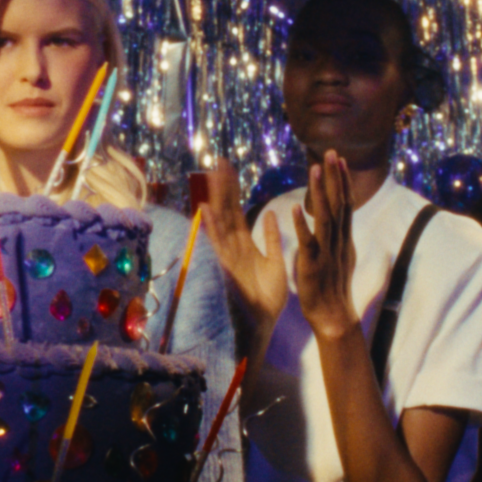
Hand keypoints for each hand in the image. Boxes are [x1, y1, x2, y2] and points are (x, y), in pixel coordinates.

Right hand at [201, 158, 290, 335]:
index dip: (232, 190)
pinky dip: (211, 226)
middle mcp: (233, 246)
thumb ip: (272, 238)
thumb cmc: (269, 296)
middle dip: (223, 186)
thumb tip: (269, 213)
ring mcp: (227, 255)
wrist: (266, 320)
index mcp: (245, 244)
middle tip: (220, 161)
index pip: (236, 210)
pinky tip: (205, 209)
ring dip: (216, 198)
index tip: (229, 168)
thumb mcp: (276, 261)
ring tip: (213, 176)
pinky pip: (217, 242)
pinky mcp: (226, 266)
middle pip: (226, 210)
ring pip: (220, 221)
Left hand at [292, 153, 357, 339]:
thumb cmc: (335, 285)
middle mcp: (338, 240)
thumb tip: (343, 220)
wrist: (334, 314)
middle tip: (332, 153)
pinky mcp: (313, 263)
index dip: (342, 181)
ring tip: (315, 170)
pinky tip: (295, 207)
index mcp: (343, 237)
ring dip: (320, 192)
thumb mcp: (342, 255)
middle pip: (339, 203)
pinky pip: (308, 241)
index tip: (340, 160)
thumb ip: (340, 235)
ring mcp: (327, 251)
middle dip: (335, 177)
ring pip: (325, 216)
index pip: (345, 203)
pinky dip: (302, 224)